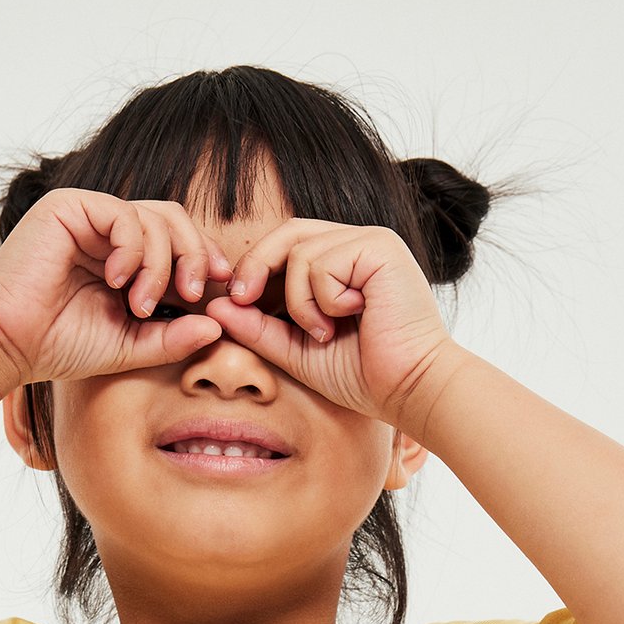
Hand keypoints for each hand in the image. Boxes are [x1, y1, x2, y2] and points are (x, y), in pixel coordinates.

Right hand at [0, 188, 234, 393]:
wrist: (7, 342)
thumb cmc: (59, 346)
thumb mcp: (129, 347)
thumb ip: (171, 338)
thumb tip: (218, 327)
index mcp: (123, 258)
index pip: (177, 242)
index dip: (204, 259)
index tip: (222, 290)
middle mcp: (107, 232)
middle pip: (174, 220)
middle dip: (194, 255)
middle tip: (193, 293)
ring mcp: (90, 216)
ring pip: (155, 218)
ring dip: (161, 263)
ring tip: (142, 303)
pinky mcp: (71, 207)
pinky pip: (123, 215)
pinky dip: (132, 249)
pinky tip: (118, 281)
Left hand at [200, 218, 462, 436]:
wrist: (409, 389)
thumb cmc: (364, 376)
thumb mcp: (298, 351)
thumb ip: (259, 328)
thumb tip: (214, 307)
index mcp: (342, 264)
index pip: (286, 245)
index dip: (255, 267)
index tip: (235, 300)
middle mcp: (358, 244)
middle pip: (288, 233)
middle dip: (256, 266)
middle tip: (241, 299)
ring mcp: (371, 241)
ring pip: (300, 252)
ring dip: (299, 300)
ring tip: (325, 332)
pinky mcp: (380, 247)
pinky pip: (323, 262)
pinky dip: (323, 299)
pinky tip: (350, 318)